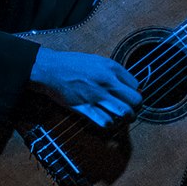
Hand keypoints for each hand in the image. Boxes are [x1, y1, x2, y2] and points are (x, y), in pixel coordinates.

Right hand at [28, 47, 142, 126]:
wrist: (50, 69)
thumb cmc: (72, 64)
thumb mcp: (97, 61)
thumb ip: (113, 72)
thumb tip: (127, 85)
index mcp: (111, 68)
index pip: (135, 84)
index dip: (134, 92)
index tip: (128, 97)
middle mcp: (107, 81)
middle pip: (135, 100)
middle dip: (136, 108)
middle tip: (131, 110)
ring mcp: (97, 95)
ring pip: (124, 112)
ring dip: (126, 118)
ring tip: (123, 118)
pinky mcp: (85, 108)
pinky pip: (105, 121)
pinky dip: (110, 124)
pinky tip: (108, 121)